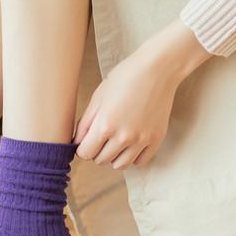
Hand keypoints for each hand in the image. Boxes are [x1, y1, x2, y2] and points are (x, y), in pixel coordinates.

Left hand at [74, 19, 210, 168]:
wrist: (158, 70)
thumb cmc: (125, 78)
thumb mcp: (98, 97)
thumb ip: (85, 123)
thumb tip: (78, 143)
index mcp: (105, 125)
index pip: (85, 154)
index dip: (83, 147)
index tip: (87, 140)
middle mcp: (123, 137)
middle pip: (101, 160)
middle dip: (97, 151)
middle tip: (102, 137)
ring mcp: (141, 140)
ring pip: (120, 165)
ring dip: (114, 156)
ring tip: (116, 141)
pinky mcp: (156, 140)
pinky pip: (140, 162)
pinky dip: (133, 157)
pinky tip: (131, 143)